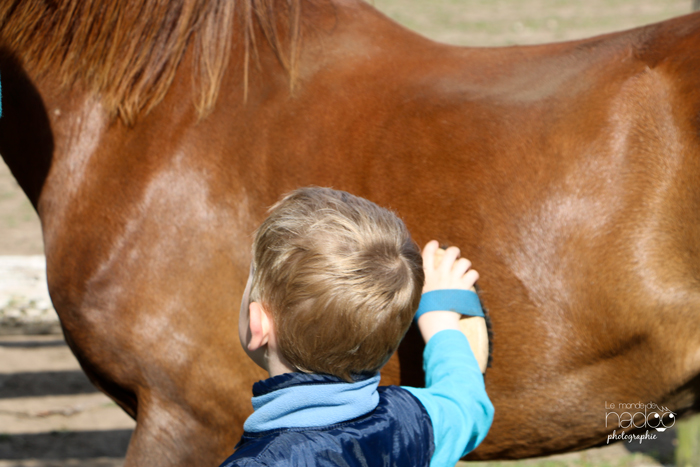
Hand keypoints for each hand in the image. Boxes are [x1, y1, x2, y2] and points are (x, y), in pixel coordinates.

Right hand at [419, 240, 487, 371]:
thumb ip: (420, 286)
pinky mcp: (463, 286)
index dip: (432, 245)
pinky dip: (473, 276)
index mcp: (426, 275)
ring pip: (464, 262)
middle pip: (450, 253)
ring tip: (465, 269)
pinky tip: (471, 280)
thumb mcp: (416, 295)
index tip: (435, 243)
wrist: (436, 321)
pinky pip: (473, 274)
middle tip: (455, 255)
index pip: (427, 253)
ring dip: (465, 264)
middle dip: (454, 252)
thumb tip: (418, 284)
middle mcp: (440, 274)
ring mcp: (452, 279)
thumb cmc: (424, 312)